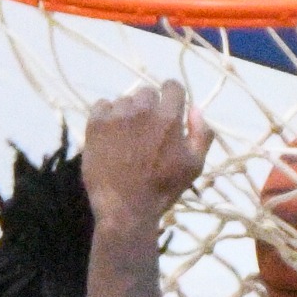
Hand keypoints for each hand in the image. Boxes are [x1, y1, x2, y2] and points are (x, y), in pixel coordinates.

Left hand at [81, 81, 212, 227]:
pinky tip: (111, 135)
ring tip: (128, 138)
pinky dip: (107, 116)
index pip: (172, 87)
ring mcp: (117, 115)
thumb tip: (196, 108)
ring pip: (125, 101)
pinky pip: (102, 106)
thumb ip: (201, 134)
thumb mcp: (194, 166)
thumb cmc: (163, 189)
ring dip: (128, 113)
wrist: (125, 209)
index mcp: (169, 117)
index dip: (172, 99)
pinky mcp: (95, 124)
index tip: (169, 112)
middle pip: (148, 93)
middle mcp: (142, 109)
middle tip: (147, 132)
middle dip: (150, 107)